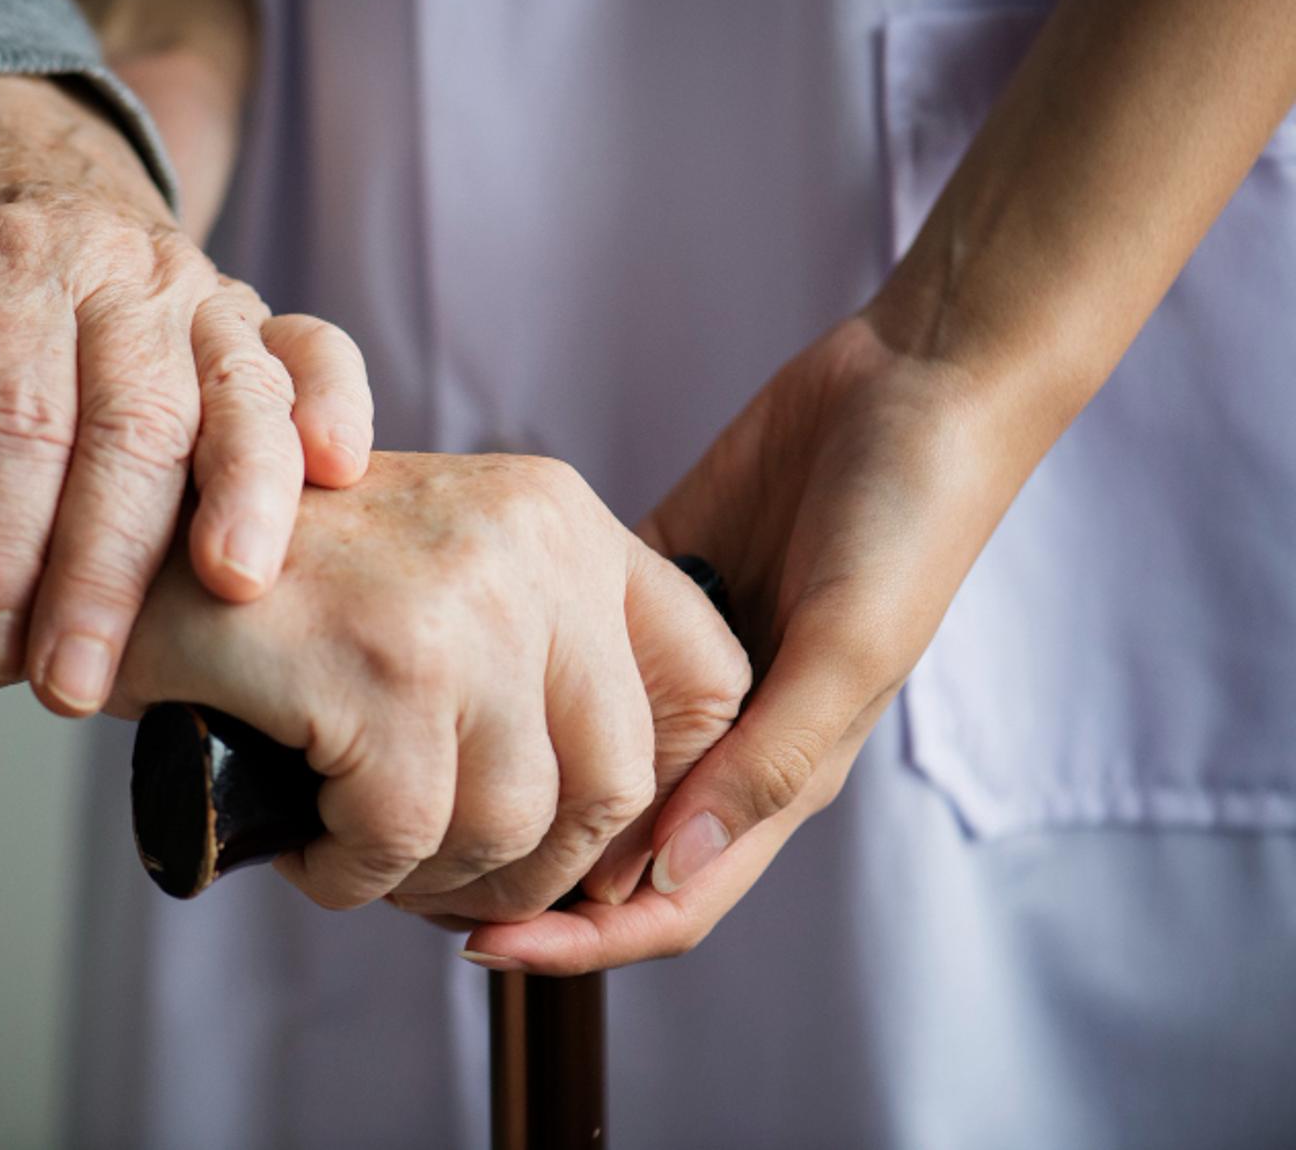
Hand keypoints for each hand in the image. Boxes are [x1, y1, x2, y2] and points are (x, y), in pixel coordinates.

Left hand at [0, 80, 372, 708]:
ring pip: (236, 391)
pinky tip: (339, 472)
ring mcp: (195, 289)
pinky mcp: (248, 311)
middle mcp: (115, 269)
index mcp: (5, 259)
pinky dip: (334, 402)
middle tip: (73, 683)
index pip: (9, 413)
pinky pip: (313, 347)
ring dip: (242, 496)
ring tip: (233, 591)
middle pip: (128, 424)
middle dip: (105, 566)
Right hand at [110, 452, 750, 919]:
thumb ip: (546, 652)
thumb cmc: (281, 584)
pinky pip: (402, 840)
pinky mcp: (379, 669)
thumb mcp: (443, 575)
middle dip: (534, 866)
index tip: (582, 838)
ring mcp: (459, 604)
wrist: (121, 544)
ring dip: (431, 876)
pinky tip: (311, 847)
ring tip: (363, 853)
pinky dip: (353, 876)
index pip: (707, 679)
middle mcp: (530, 544)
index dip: (661, 790)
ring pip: (512, 825)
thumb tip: (636, 824)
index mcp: (560, 515)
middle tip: (449, 878)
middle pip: (616, 782)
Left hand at [463, 315, 1037, 973]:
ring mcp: (684, 664)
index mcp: (780, 771)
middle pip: (611, 846)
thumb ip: (769, 760)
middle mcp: (726, 735)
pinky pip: (576, 653)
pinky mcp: (654, 588)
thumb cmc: (908, 519)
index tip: (478, 947)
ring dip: (516, 785)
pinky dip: (523, 678)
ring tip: (419, 788)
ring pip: (584, 759)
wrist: (916, 383)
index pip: (670, 896)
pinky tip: (457, 678)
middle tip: (415, 878)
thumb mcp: (849, 645)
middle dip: (524, 880)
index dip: (581, 940)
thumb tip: (668, 870)